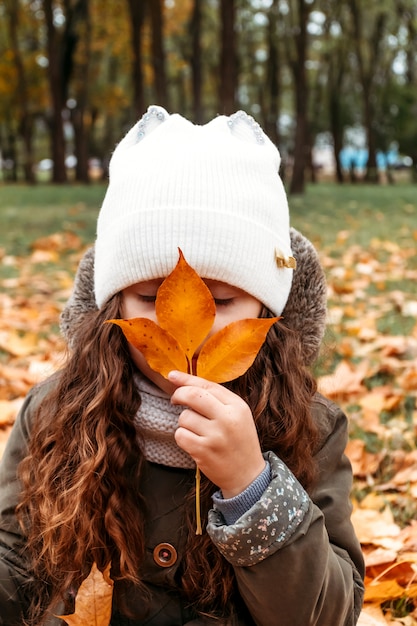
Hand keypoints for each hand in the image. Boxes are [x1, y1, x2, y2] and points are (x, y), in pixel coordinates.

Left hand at [168, 370, 264, 497]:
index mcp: (237, 406)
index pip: (207, 385)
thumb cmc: (239, 441)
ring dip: (184, 422)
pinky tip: (194, 442)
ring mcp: (215, 435)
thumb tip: (185, 382)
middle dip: (179, 394)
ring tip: (197, 431)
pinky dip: (182, 437)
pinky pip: (180, 435)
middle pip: (193, 395)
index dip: (187, 379)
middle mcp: (227, 418)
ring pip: (184, 417)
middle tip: (175, 400)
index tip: (172, 375)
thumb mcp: (237, 415)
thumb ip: (216, 399)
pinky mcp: (203, 451)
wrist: (247, 475)